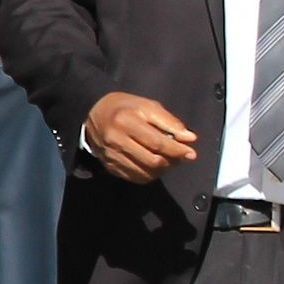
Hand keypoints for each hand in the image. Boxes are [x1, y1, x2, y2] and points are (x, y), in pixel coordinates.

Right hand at [82, 90, 196, 181]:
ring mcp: (111, 156)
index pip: (157, 143)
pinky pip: (134, 177)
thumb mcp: (147, 106)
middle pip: (152, 161)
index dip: (177, 150)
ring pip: (144, 173)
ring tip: (168, 160)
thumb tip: (190, 138)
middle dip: (171, 161)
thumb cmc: (124, 107)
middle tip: (180, 157)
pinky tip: (154, 166)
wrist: (92, 113)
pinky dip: (149, 175)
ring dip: (162, 170)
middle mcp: (116, 141)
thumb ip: (169, 122)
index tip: (191, 153)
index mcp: (126, 122)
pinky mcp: (109, 166)